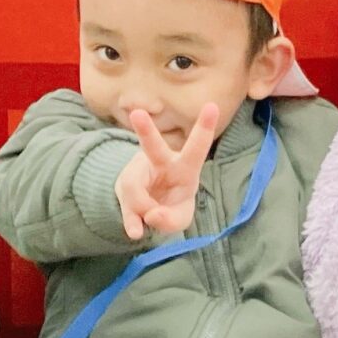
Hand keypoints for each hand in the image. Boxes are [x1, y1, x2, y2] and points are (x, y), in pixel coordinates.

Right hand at [114, 105, 220, 239]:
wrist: (143, 211)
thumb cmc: (170, 206)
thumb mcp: (180, 217)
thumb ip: (172, 220)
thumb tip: (153, 215)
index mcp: (183, 166)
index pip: (196, 147)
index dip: (204, 127)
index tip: (213, 106)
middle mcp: (159, 164)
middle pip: (152, 147)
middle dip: (146, 130)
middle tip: (137, 113)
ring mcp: (137, 175)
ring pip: (135, 188)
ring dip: (146, 211)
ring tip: (151, 220)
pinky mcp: (123, 191)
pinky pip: (126, 207)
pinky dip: (132, 223)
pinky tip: (136, 232)